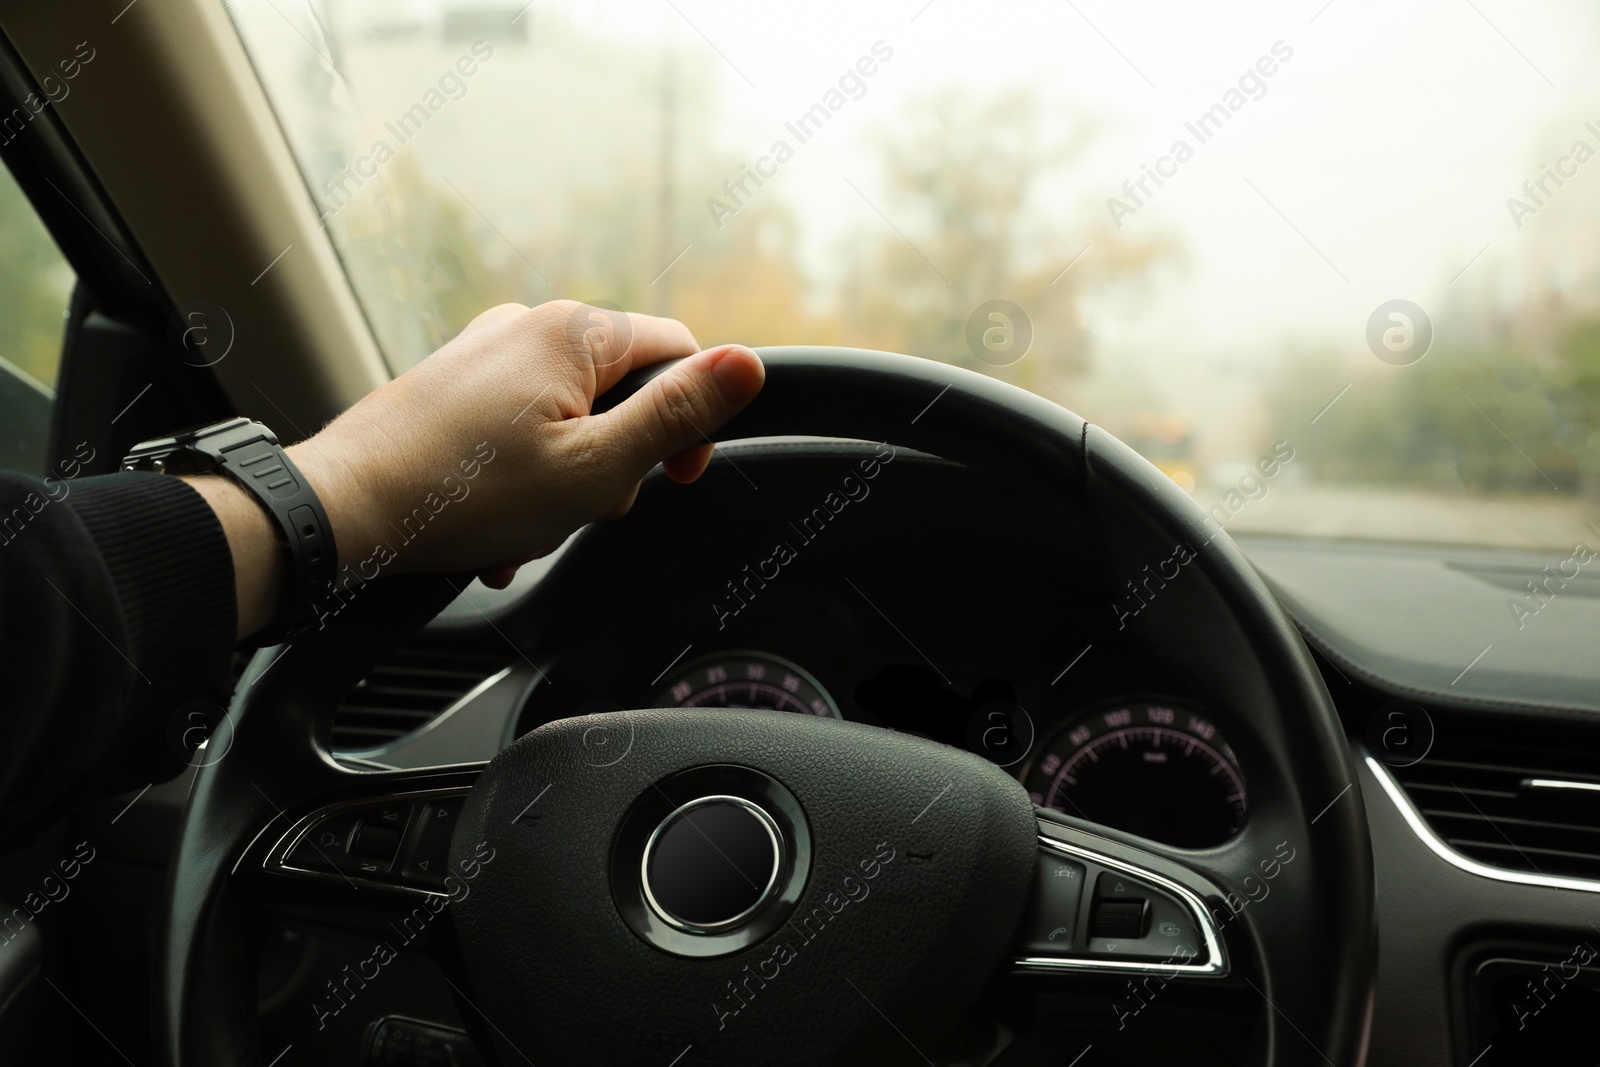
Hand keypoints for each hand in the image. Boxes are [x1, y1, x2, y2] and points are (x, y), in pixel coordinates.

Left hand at [288, 300, 763, 588]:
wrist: (345, 511)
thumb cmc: (465, 495)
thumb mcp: (598, 467)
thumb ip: (677, 415)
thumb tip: (747, 365)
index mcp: (574, 332)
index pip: (679, 354)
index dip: (690, 423)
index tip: (671, 478)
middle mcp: (528, 325)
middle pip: (621, 392)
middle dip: (616, 461)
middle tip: (581, 509)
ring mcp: (485, 353)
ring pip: (570, 418)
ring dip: (566, 481)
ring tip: (527, 525)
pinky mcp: (453, 386)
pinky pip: (520, 427)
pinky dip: (523, 477)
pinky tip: (497, 522)